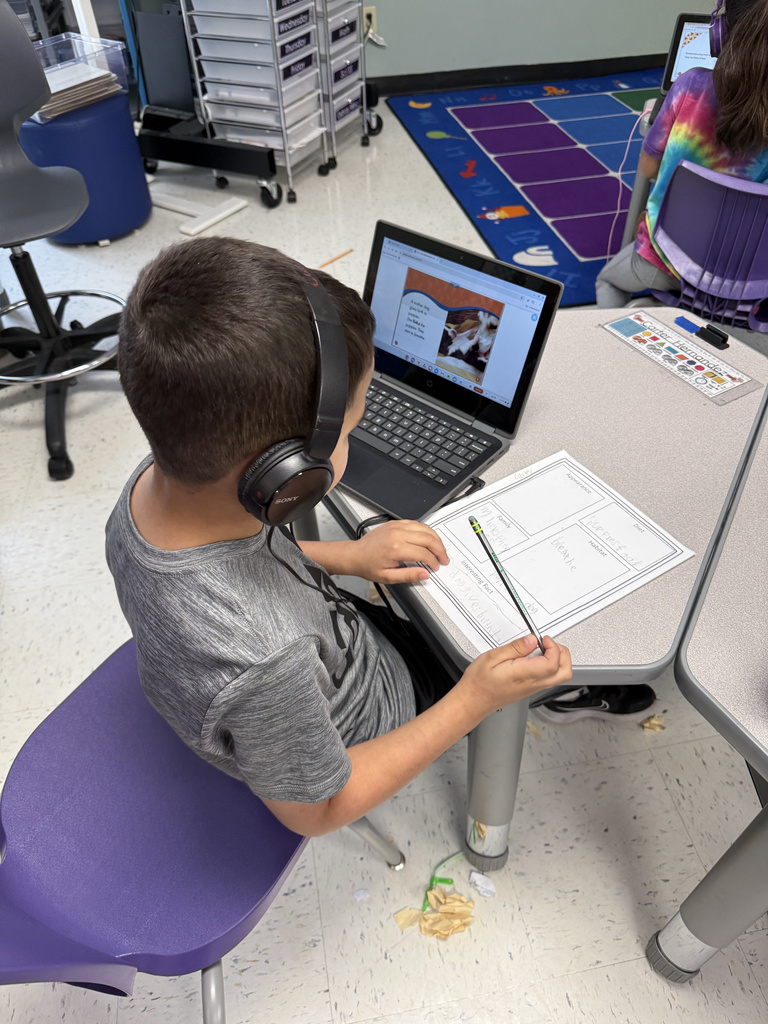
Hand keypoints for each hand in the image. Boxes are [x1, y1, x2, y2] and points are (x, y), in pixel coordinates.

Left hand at [348, 520, 449, 583]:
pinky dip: (426, 531)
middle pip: (428, 539)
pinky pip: (416, 523)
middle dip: (439, 550)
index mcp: (396, 548)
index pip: (423, 553)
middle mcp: (397, 534)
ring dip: (436, 539)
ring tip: (440, 549)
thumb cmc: (368, 565)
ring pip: (425, 528)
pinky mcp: (395, 522)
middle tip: (443, 558)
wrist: (355, 554)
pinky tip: (429, 539)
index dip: (433, 562)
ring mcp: (397, 526)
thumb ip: (409, 576)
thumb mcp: (388, 577)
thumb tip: (425, 575)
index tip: (435, 567)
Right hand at [457, 634, 571, 717]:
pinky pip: (550, 678)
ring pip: (559, 676)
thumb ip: (515, 648)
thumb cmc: (479, 683)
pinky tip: (535, 657)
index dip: (553, 647)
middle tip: (549, 643)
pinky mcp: (531, 689)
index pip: (552, 663)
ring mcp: (533, 688)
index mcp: (524, 675)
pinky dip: (550, 665)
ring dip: (558, 660)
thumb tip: (531, 640)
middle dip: (563, 654)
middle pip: (564, 673)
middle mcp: (533, 684)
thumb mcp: (492, 657)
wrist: (473, 701)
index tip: (543, 638)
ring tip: (542, 648)